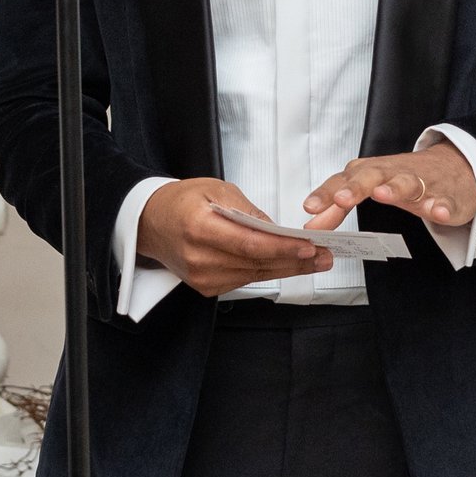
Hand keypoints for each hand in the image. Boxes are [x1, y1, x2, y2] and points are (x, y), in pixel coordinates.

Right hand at [136, 179, 332, 297]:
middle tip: (324, 255)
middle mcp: (199, 257)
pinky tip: (287, 264)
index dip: (281, 248)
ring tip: (315, 261)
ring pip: (254, 275)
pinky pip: (244, 279)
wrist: (150, 222)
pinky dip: (267, 271)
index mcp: (199, 228)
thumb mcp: (215, 189)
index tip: (308, 246)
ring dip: (287, 268)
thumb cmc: (181, 202)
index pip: (249, 244)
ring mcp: (202, 276)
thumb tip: (275, 229)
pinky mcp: (205, 287)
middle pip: (256, 263)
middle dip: (295, 260)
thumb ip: (247, 210)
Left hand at [303, 145, 475, 230]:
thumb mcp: (369, 188)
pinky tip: (437, 212)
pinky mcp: (447, 196)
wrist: (456, 166)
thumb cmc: (404, 177)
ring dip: (394, 188)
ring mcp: (422, 183)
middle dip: (356, 186)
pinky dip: (441, 206)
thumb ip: (338, 206)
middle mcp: (393, 173)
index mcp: (371, 172)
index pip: (344, 180)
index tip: (310, 208)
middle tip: (341, 200)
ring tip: (383, 195)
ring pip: (408, 182)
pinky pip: (444, 201)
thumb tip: (312, 223)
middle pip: (372, 175)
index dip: (326, 194)